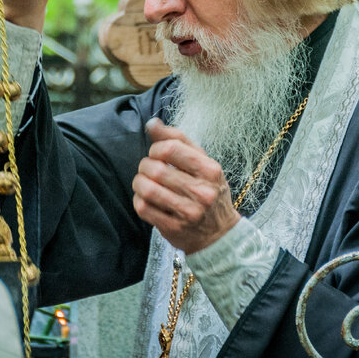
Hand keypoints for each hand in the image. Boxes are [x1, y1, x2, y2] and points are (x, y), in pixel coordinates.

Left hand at [132, 119, 240, 253]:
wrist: (219, 234)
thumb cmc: (209, 191)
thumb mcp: (202, 162)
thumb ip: (177, 140)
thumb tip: (152, 123)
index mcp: (210, 170)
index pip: (171, 148)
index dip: (156, 148)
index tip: (157, 154)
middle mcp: (202, 192)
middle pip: (156, 169)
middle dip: (145, 166)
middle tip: (148, 169)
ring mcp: (188, 212)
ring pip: (147, 189)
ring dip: (139, 182)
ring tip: (144, 182)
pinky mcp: (173, 228)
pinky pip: (143, 208)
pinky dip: (139, 199)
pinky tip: (146, 198)